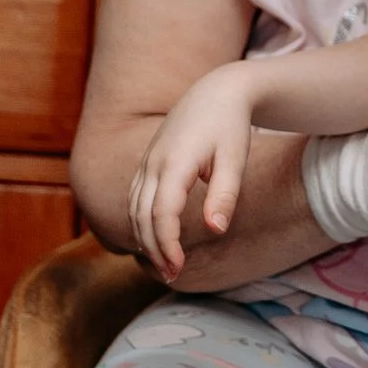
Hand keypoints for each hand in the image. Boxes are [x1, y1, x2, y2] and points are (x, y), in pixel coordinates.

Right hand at [128, 65, 257, 278]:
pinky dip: (140, 222)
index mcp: (174, 163)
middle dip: (153, 249)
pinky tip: (154, 239)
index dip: (167, 244)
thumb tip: (216, 230)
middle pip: (141, 216)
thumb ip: (225, 195)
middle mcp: (153, 163)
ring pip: (133, 208)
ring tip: (165, 264)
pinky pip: (135, 197)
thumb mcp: (235, 159)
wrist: (217, 91)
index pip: (161, 213)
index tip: (180, 268)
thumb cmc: (230, 125)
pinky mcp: (148, 162)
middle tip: (173, 276)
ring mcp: (147, 162)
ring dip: (144, 239)